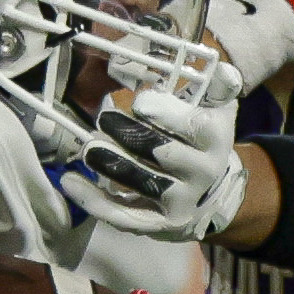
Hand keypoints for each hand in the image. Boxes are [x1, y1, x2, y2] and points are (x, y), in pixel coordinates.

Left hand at [60, 70, 247, 241]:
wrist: (209, 195)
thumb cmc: (198, 141)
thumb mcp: (214, 111)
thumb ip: (216, 89)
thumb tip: (222, 70)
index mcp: (216, 137)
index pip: (196, 125)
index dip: (167, 114)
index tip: (140, 104)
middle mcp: (204, 170)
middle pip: (164, 153)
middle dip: (130, 135)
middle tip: (104, 120)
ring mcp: (183, 200)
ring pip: (143, 183)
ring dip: (111, 164)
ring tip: (88, 149)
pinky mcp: (161, 223)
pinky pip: (125, 215)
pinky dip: (94, 199)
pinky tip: (71, 182)